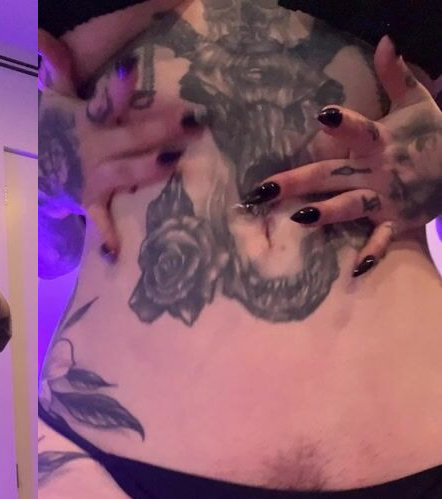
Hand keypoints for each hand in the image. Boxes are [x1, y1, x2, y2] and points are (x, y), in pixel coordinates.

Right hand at [38, 29, 205, 257]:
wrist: (30, 172)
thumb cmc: (56, 131)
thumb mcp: (56, 98)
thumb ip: (58, 70)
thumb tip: (45, 39)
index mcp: (87, 119)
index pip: (105, 99)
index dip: (119, 86)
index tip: (132, 69)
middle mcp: (91, 147)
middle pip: (127, 136)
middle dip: (159, 128)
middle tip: (193, 121)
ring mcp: (90, 176)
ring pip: (121, 172)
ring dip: (147, 169)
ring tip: (173, 162)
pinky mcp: (89, 200)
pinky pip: (98, 218)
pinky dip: (105, 235)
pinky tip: (115, 250)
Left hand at [240, 35, 441, 276]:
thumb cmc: (432, 134)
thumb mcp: (417, 103)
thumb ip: (395, 76)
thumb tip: (386, 41)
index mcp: (381, 141)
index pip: (359, 129)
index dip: (343, 122)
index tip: (321, 115)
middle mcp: (378, 171)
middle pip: (330, 175)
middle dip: (295, 182)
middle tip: (260, 191)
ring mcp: (386, 198)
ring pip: (349, 206)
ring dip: (324, 214)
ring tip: (297, 220)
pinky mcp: (397, 221)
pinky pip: (382, 240)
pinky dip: (371, 254)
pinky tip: (353, 270)